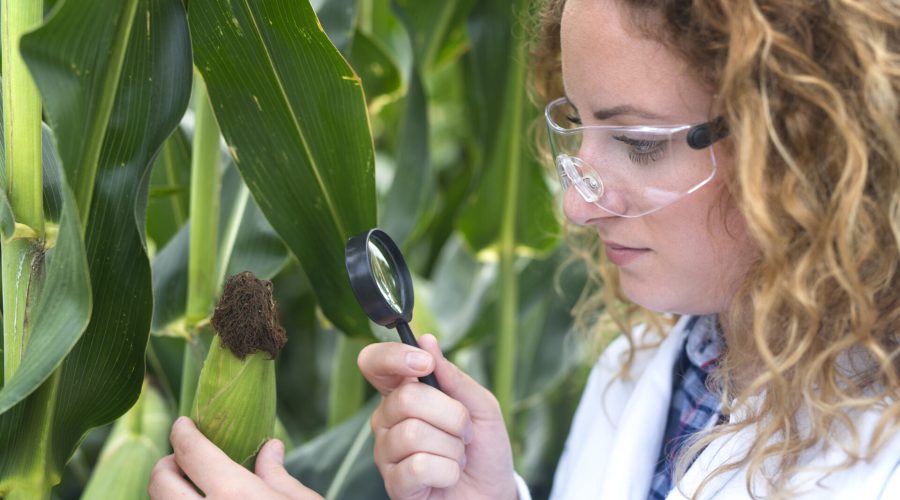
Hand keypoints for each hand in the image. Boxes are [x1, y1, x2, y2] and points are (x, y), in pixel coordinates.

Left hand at [149, 416, 321, 498]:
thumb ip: (277, 476)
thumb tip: (270, 449)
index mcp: (233, 494)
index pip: (191, 452)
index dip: (183, 433)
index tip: (185, 425)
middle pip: (161, 481)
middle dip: (168, 463)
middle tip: (182, 459)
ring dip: (169, 496)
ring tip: (190, 491)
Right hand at [358, 334, 517, 499]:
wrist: (493, 493)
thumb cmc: (484, 449)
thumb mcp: (480, 406)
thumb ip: (454, 377)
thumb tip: (427, 341)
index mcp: (404, 394)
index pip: (375, 364)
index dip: (393, 357)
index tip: (425, 364)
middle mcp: (387, 420)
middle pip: (406, 398)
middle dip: (451, 414)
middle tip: (464, 431)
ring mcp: (387, 453)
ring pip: (413, 433)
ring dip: (451, 447)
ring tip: (457, 456)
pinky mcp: (395, 484)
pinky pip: (419, 466)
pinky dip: (448, 470)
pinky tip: (448, 476)